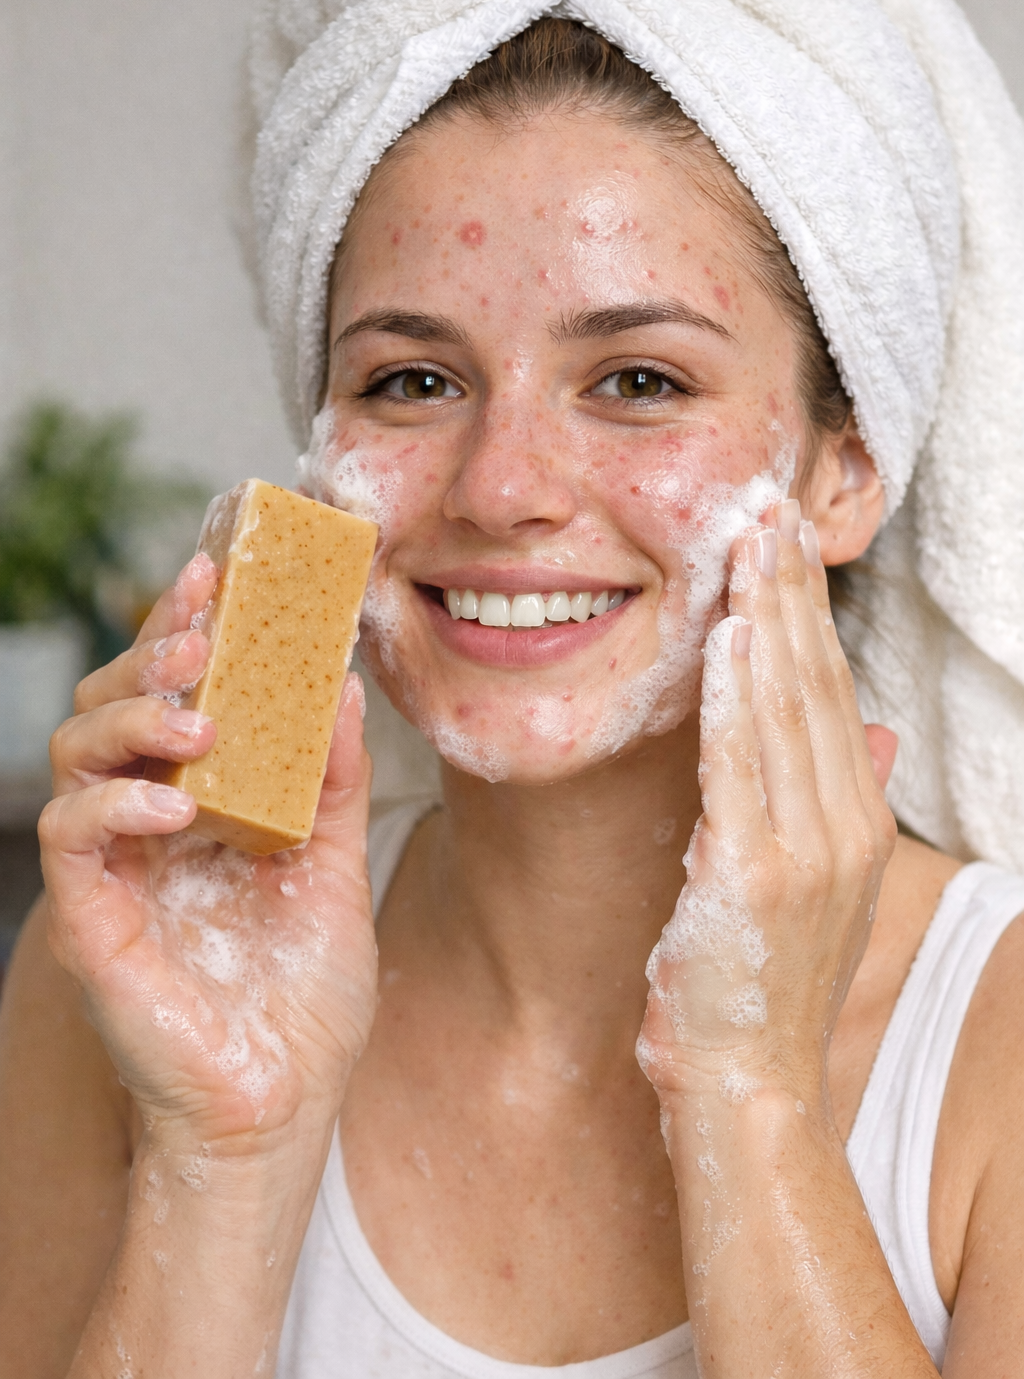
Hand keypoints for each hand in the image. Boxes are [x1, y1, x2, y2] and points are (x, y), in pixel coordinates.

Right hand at [39, 555, 376, 1154]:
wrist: (282, 1104)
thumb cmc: (303, 997)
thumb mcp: (334, 870)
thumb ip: (331, 782)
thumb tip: (342, 685)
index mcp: (200, 800)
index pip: (175, 693)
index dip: (185, 628)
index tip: (216, 571)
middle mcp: (146, 822)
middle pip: (113, 702)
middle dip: (153, 651)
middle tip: (206, 627)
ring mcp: (113, 867)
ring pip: (78, 751)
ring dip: (134, 714)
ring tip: (200, 717)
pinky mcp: (90, 917)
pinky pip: (72, 834)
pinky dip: (116, 803)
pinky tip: (175, 804)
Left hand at [638, 501, 897, 1105]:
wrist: (750, 1087)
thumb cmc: (764, 984)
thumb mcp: (820, 888)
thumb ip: (847, 800)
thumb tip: (879, 731)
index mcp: (855, 819)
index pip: (832, 690)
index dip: (808, 610)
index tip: (786, 539)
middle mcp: (843, 825)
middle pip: (814, 682)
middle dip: (788, 588)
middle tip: (767, 505)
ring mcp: (805, 850)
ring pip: (784, 708)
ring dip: (764, 617)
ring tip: (748, 540)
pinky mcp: (753, 874)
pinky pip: (740, 765)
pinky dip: (732, 697)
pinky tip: (724, 636)